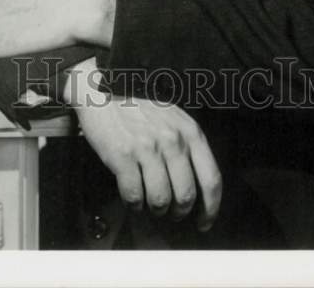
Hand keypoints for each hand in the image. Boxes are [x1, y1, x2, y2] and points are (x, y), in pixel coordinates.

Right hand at [64, 59, 221, 230]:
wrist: (101, 91)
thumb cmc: (137, 106)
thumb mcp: (172, 118)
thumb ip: (187, 145)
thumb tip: (196, 186)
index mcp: (189, 131)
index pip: (211, 178)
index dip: (210, 207)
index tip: (204, 222)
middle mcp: (172, 140)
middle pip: (186, 195)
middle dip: (178, 211)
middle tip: (170, 212)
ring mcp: (147, 147)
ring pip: (161, 200)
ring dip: (155, 209)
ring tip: (149, 203)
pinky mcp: (122, 155)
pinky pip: (134, 196)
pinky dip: (134, 204)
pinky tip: (132, 197)